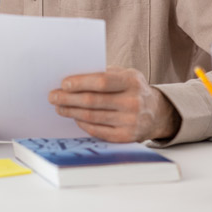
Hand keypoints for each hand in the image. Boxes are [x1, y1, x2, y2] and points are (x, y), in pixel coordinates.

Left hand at [48, 67, 180, 141]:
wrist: (157, 113)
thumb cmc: (133, 89)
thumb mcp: (125, 74)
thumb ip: (104, 73)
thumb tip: (73, 77)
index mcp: (132, 81)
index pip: (102, 81)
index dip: (81, 82)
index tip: (64, 83)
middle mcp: (133, 102)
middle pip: (93, 101)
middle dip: (69, 98)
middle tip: (53, 96)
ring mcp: (131, 122)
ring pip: (93, 117)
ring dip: (71, 112)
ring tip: (59, 107)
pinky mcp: (126, 137)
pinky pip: (98, 131)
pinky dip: (83, 124)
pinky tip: (75, 118)